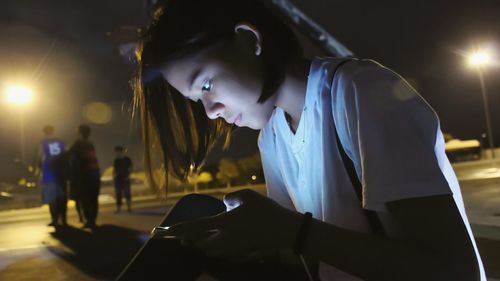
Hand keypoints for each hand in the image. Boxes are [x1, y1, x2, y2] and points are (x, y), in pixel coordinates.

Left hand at [164, 189, 300, 258]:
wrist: (284, 231)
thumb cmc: (266, 211)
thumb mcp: (247, 196)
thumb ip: (231, 197)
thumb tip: (224, 203)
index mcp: (225, 223)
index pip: (196, 227)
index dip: (180, 230)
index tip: (167, 232)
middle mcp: (226, 238)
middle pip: (201, 245)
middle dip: (193, 241)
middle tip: (189, 235)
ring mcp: (234, 248)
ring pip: (212, 251)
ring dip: (206, 245)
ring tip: (206, 236)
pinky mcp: (243, 252)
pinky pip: (224, 253)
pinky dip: (219, 248)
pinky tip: (225, 240)